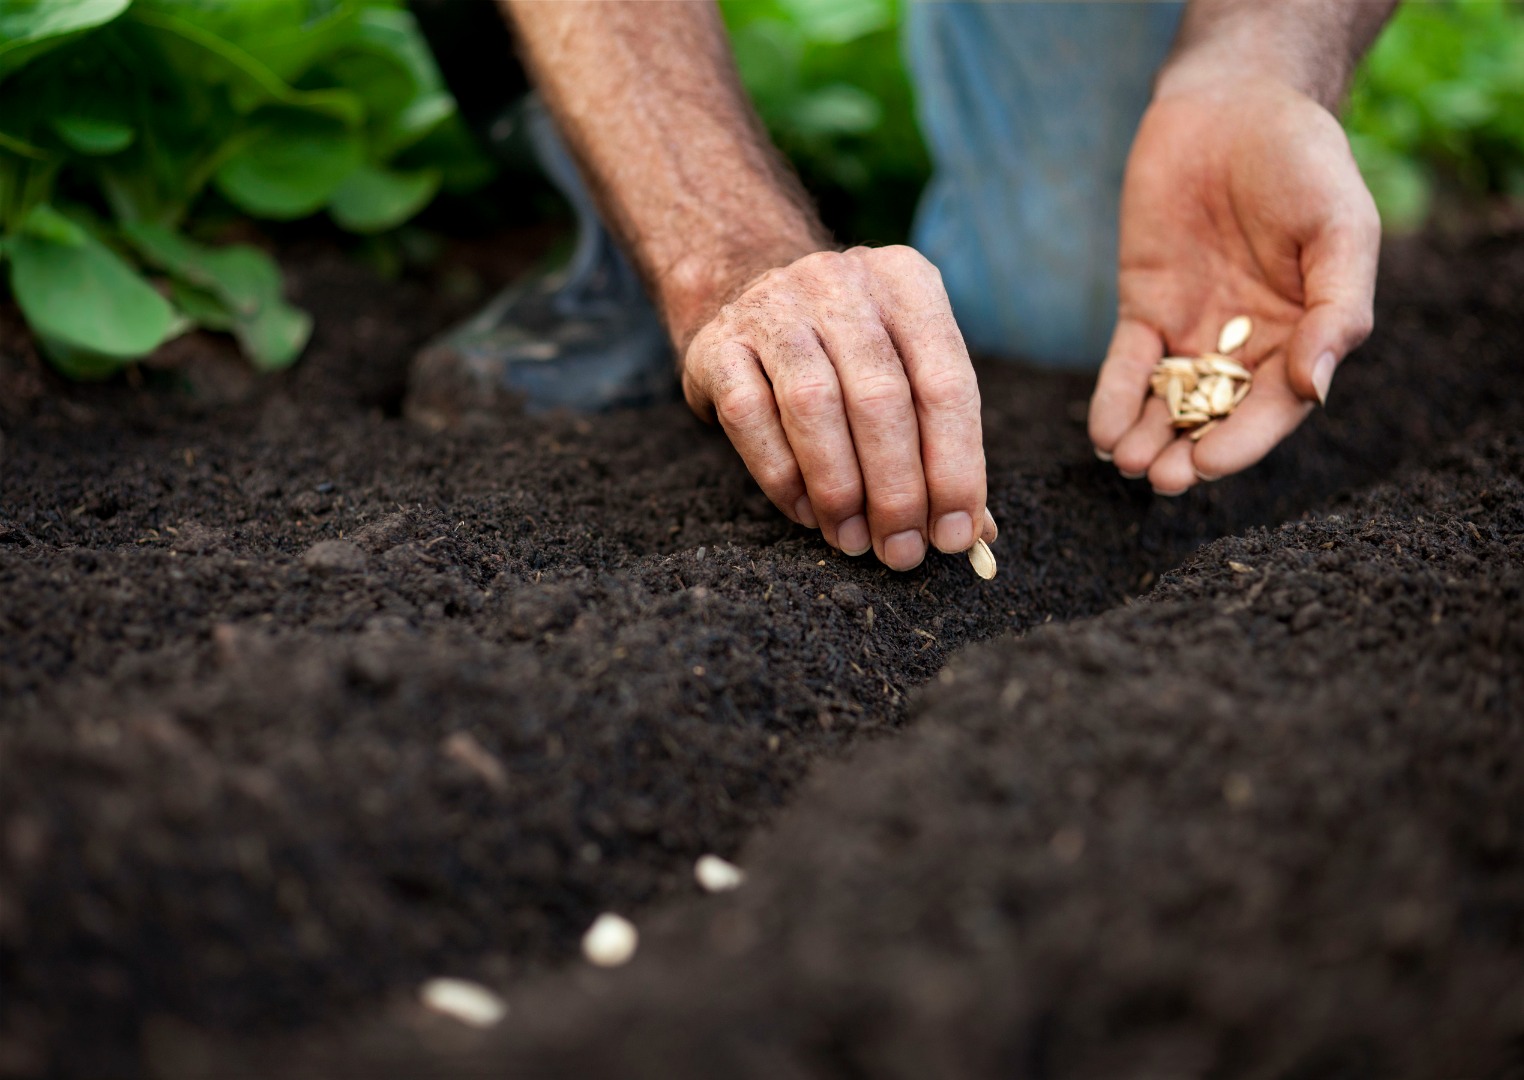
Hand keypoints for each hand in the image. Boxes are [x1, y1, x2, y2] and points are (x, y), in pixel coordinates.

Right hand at [680, 245, 995, 569]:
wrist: (743, 292)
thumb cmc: (846, 353)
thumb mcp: (905, 370)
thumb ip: (942, 442)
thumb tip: (974, 533)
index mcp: (907, 284)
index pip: (947, 384)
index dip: (956, 468)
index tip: (954, 536)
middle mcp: (841, 284)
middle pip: (880, 398)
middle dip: (896, 491)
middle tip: (901, 552)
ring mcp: (773, 307)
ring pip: (814, 406)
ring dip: (839, 489)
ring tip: (855, 541)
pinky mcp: (716, 344)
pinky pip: (749, 417)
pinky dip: (782, 476)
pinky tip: (806, 511)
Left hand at [1088, 76, 1380, 493]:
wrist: (1233, 106)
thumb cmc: (1305, 163)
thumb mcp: (1341, 229)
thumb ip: (1337, 308)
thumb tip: (1318, 388)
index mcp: (1304, 337)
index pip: (1275, 407)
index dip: (1242, 441)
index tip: (1209, 465)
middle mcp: (1249, 347)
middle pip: (1217, 417)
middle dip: (1188, 452)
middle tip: (1160, 478)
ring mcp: (1193, 332)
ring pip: (1169, 402)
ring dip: (1147, 437)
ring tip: (1127, 462)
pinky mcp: (1145, 309)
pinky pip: (1128, 366)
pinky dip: (1114, 398)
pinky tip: (1102, 430)